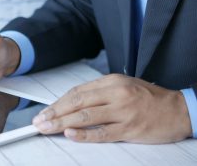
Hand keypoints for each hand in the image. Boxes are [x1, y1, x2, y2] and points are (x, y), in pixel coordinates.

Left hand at [32, 74, 191, 143]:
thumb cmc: (147, 97)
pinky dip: (85, 134)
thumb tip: (73, 103)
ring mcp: (123, 111)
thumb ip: (99, 93)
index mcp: (111, 81)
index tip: (45, 111)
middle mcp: (115, 93)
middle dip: (54, 112)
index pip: (77, 92)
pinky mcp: (130, 128)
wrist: (177, 109)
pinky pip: (103, 133)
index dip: (58, 102)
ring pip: (86, 117)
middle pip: (77, 103)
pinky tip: (71, 134)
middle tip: (39, 121)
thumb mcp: (122, 86)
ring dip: (62, 123)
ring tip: (47, 128)